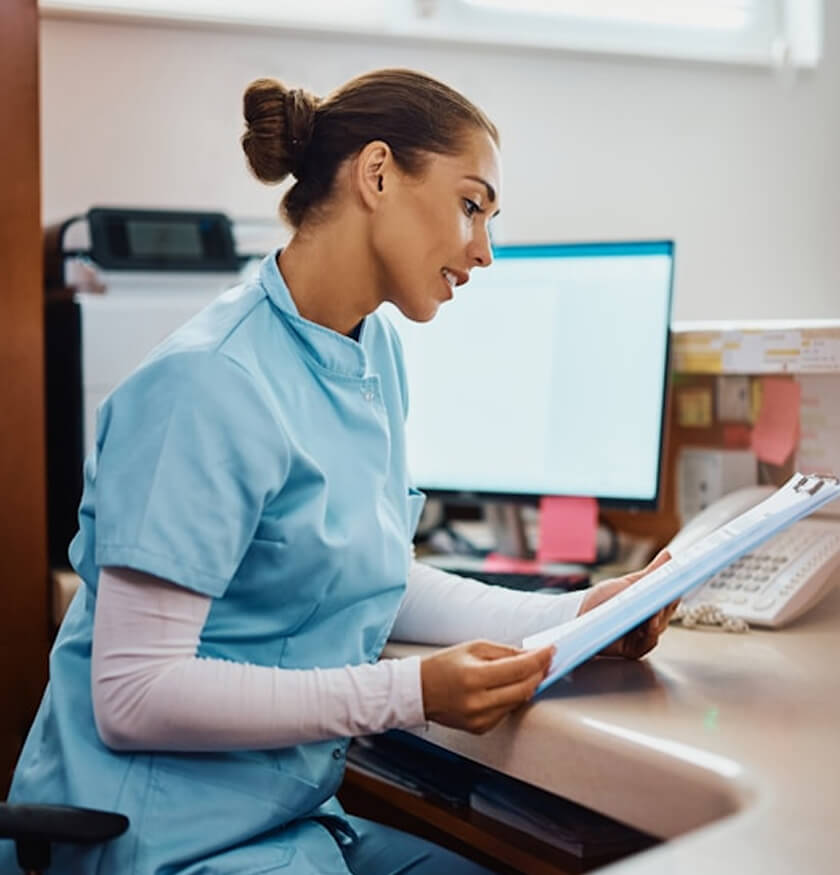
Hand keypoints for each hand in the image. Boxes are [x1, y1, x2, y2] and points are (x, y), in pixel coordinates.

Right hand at [420, 640, 553, 734]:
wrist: (419, 691)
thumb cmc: (443, 666)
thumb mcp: (473, 648)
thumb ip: (505, 652)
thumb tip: (532, 655)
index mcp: (474, 677)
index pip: (519, 669)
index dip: (539, 659)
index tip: (550, 650)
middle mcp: (478, 702)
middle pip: (524, 688)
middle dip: (539, 673)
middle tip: (546, 660)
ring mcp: (480, 718)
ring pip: (519, 701)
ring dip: (528, 685)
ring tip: (530, 670)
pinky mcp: (482, 727)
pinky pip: (507, 711)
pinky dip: (513, 697)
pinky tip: (510, 686)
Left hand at [578, 550, 677, 659]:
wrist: (580, 615)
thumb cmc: (604, 599)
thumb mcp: (628, 583)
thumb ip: (650, 573)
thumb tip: (668, 555)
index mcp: (652, 604)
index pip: (671, 598)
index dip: (675, 591)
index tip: (677, 583)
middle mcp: (651, 621)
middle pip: (667, 613)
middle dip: (666, 604)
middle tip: (665, 595)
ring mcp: (644, 636)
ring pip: (659, 628)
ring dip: (657, 619)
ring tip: (653, 612)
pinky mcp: (635, 649)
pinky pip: (648, 643)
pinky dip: (649, 635)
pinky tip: (647, 626)